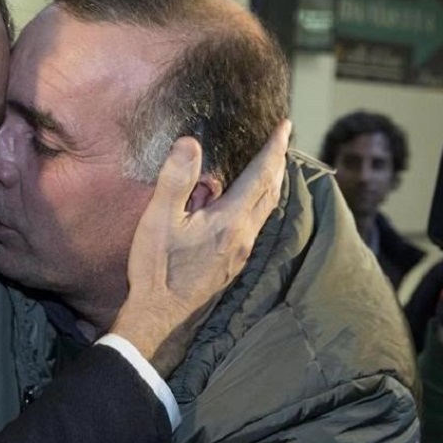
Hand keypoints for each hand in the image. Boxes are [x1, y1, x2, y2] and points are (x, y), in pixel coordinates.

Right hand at [111, 119, 290, 376]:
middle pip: (271, 192)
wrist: (160, 316)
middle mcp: (244, 236)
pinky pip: (255, 224)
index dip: (274, 149)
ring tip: (270, 166)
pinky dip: (259, 203)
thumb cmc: (157, 268)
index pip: (261, 176)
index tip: (285, 126)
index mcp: (230, 221)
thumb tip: (190, 142)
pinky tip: (246, 204)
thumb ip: (176, 180)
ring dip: (271, 184)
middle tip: (282, 140)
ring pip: (266, 210)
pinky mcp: (232, 264)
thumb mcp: (159, 219)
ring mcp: (241, 253)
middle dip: (278, 163)